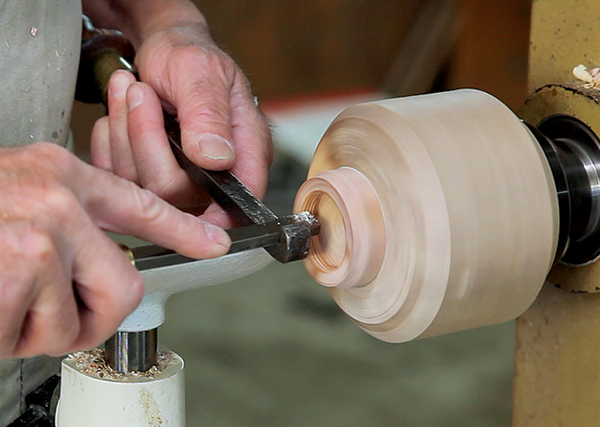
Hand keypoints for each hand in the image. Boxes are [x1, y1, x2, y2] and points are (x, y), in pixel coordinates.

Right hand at [0, 143, 229, 358]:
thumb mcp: (17, 195)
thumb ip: (65, 224)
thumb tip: (103, 265)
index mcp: (60, 175)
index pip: (142, 205)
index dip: (184, 230)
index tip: (215, 246)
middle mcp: (57, 198)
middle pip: (125, 286)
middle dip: (89, 316)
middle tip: (49, 317)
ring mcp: (38, 233)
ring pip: (75, 320)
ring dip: (34, 329)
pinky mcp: (15, 269)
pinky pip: (33, 335)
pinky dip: (3, 337)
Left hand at [91, 23, 272, 226]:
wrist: (161, 46)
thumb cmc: (189, 53)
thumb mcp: (201, 70)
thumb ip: (209, 115)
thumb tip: (217, 159)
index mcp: (245, 151)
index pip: (239, 201)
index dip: (215, 214)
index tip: (175, 179)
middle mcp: (216, 174)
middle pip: (173, 192)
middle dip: (145, 139)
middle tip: (139, 93)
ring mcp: (180, 179)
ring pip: (139, 186)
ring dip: (122, 132)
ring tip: (130, 91)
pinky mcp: (147, 176)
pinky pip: (116, 179)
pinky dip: (108, 141)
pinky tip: (119, 113)